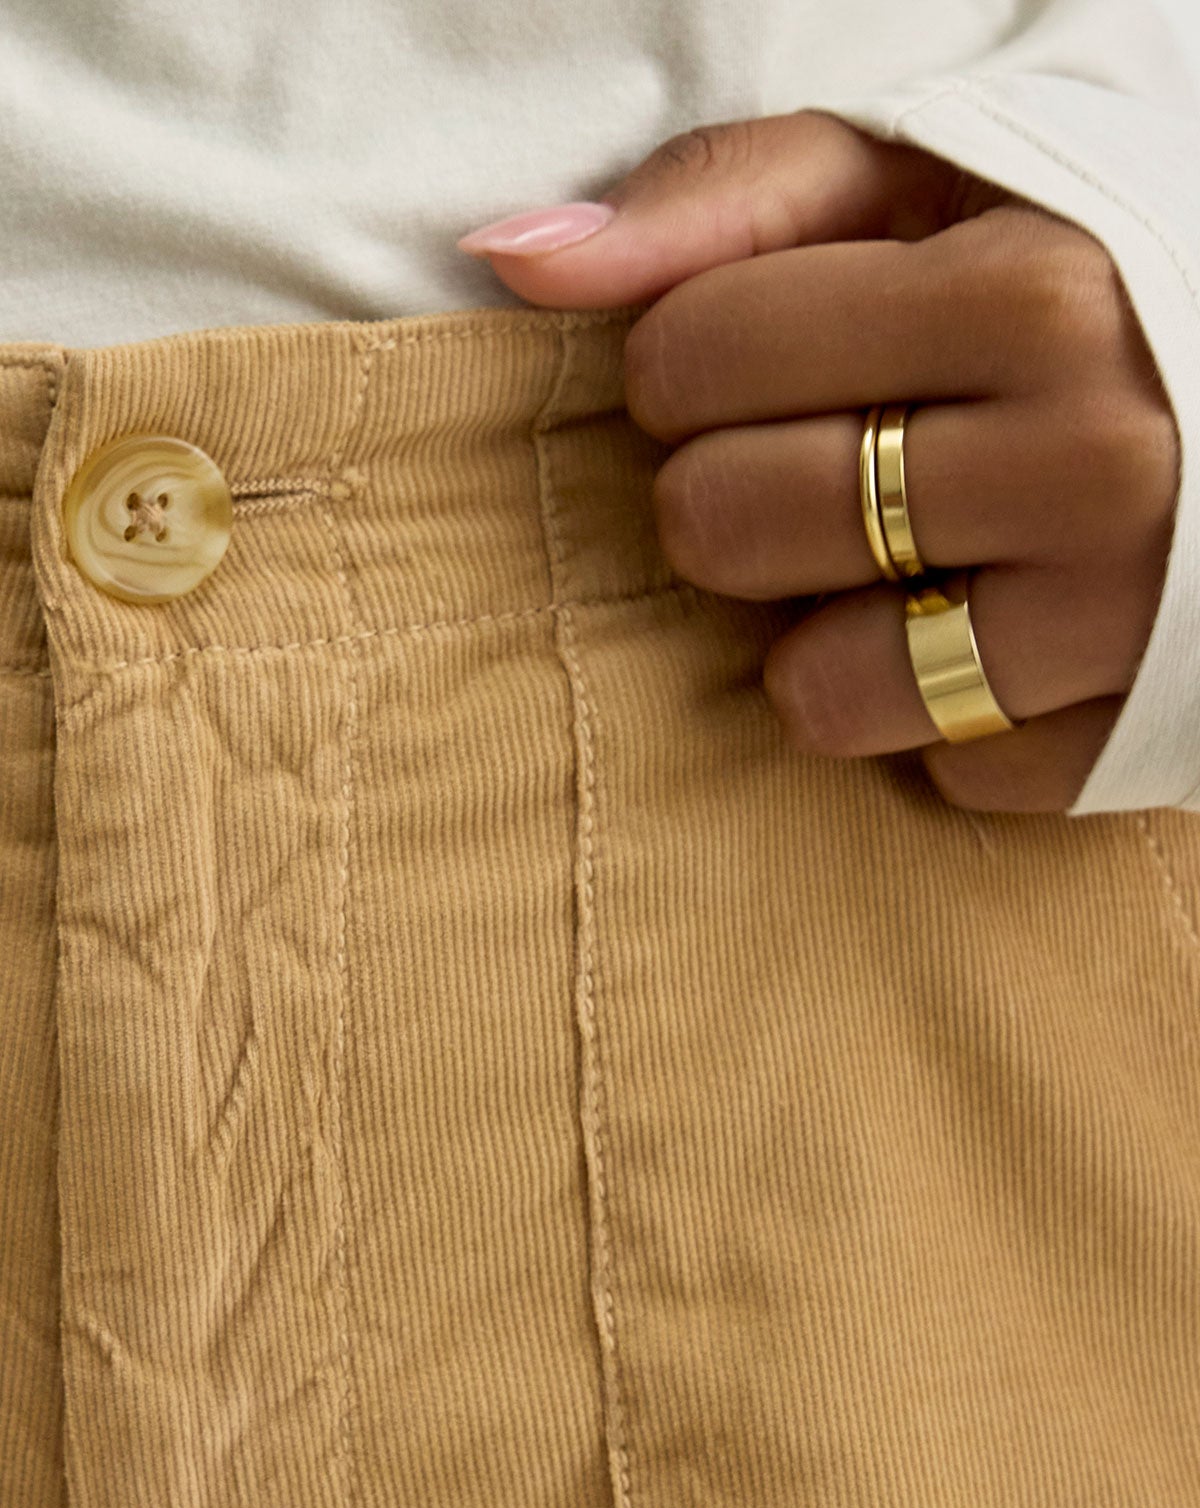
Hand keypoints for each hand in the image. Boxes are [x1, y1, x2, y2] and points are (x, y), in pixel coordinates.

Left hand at [457, 112, 1180, 813]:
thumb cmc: (1073, 277)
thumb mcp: (925, 186)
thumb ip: (726, 200)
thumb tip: (516, 256)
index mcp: (1031, 294)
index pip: (694, 360)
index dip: (681, 367)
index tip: (732, 367)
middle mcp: (1088, 462)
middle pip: (728, 529)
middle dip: (724, 503)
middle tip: (800, 473)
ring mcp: (1117, 619)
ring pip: (816, 691)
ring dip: (815, 636)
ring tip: (886, 563)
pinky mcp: (1125, 738)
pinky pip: (935, 771)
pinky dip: (933, 719)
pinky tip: (981, 634)